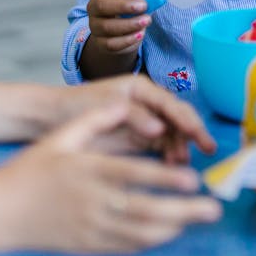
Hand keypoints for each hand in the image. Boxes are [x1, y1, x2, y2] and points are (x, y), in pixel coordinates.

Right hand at [0, 104, 221, 254]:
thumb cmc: (31, 169)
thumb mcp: (61, 137)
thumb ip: (96, 119)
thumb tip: (126, 104)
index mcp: (88, 172)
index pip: (135, 175)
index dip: (166, 178)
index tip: (193, 180)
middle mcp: (93, 202)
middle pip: (147, 210)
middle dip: (185, 212)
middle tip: (213, 209)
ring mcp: (91, 228)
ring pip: (141, 233)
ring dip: (174, 228)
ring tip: (197, 220)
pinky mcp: (88, 246)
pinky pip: (127, 247)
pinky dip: (152, 240)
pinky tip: (169, 232)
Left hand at [51, 75, 217, 163]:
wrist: (50, 119)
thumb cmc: (75, 106)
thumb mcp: (104, 106)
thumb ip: (134, 116)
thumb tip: (160, 130)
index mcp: (141, 89)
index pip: (172, 104)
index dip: (188, 120)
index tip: (200, 135)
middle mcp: (147, 103)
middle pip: (178, 118)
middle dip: (192, 134)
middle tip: (205, 151)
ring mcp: (144, 122)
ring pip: (172, 134)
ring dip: (180, 147)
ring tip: (181, 163)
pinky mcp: (138, 140)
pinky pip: (161, 147)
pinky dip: (169, 156)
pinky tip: (171, 167)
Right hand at [86, 0, 149, 54]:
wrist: (118, 34)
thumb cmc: (127, 10)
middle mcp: (94, 7)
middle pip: (102, 5)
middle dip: (124, 5)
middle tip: (144, 6)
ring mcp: (95, 26)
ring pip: (107, 26)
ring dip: (129, 24)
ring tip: (146, 21)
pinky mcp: (100, 43)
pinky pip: (111, 43)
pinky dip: (127, 40)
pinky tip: (140, 34)